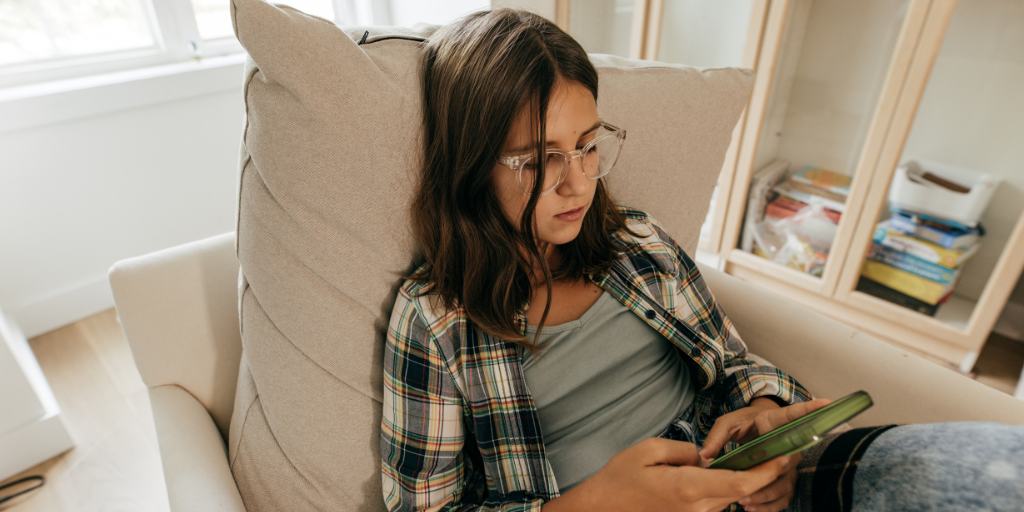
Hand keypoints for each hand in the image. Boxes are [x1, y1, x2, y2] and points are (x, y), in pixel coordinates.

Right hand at [571, 437, 794, 511]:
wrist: (601, 508)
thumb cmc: (620, 478)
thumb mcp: (649, 450)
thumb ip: (684, 450)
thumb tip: (705, 456)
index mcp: (688, 488)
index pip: (739, 483)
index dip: (766, 472)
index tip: (784, 457)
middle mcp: (696, 508)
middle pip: (740, 492)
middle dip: (762, 473)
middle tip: (781, 451)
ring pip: (727, 498)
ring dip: (744, 481)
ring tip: (759, 457)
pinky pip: (714, 503)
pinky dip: (726, 489)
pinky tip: (728, 472)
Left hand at [700, 398, 832, 511]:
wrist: (754, 431)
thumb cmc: (743, 423)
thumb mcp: (727, 423)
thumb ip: (717, 437)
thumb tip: (705, 456)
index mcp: (775, 421)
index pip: (795, 414)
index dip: (810, 408)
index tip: (826, 402)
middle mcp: (789, 443)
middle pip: (786, 462)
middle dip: (768, 477)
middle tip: (745, 489)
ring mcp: (789, 462)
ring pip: (785, 484)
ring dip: (766, 496)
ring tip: (744, 503)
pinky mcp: (786, 478)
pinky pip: (784, 496)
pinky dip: (770, 506)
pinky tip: (753, 509)